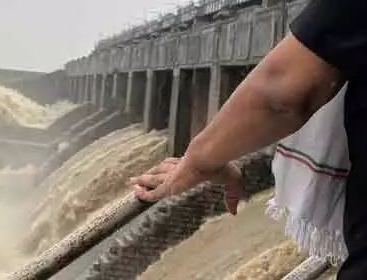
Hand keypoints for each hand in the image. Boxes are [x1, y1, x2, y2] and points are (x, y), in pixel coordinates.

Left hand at [129, 156, 244, 213]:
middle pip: (162, 171)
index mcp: (191, 166)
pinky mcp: (168, 185)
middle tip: (141, 176)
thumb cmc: (220, 164)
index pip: (177, 166)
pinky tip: (136, 193)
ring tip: (132, 182)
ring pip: (154, 179)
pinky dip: (144, 193)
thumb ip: (232, 195)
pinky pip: (153, 192)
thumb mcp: (231, 181)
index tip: (165, 170)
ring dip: (143, 180)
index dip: (170, 168)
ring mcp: (172, 177)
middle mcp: (179, 169)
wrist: (209, 156)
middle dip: (152, 173)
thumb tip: (234, 211)